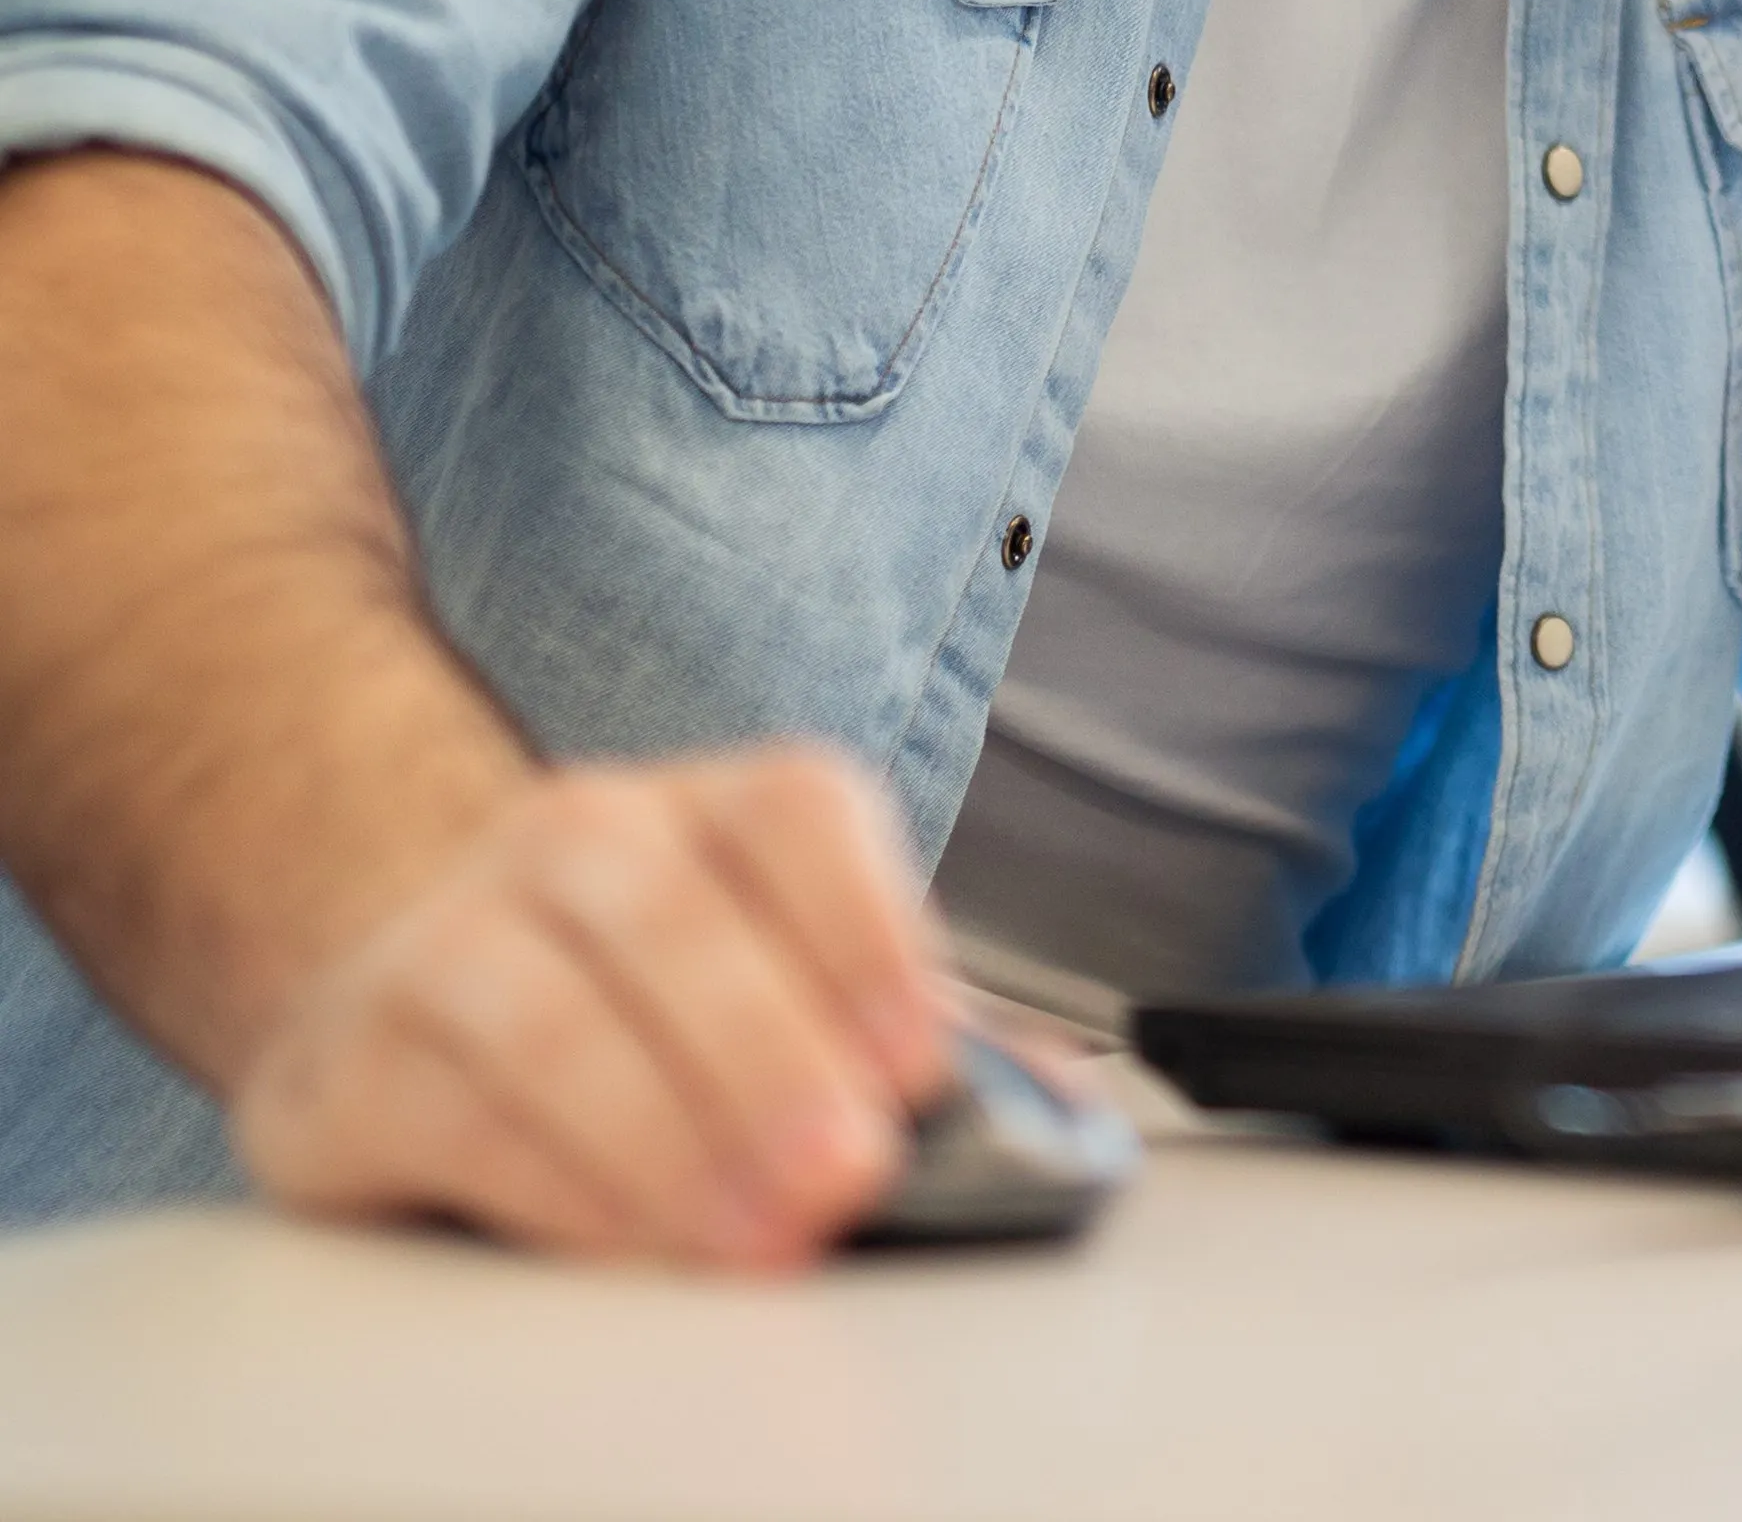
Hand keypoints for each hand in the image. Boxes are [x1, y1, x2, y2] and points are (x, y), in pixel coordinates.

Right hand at [232, 743, 954, 1266]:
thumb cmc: (640, 1003)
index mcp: (711, 809)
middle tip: (845, 1177)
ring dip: (666, 1137)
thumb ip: (908, 1041)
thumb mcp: (779, 990)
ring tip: (754, 1240)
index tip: (924, 1063)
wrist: (405, 992)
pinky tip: (629, 1245)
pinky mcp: (356, 1053)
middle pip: (677, 916)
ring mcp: (454, 930)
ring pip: (556, 1011)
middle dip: (772, 1055)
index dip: (868, 930)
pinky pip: (457, 1111)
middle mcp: (582, 838)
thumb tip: (1071, 1111)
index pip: (798, 814)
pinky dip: (555, 1189)